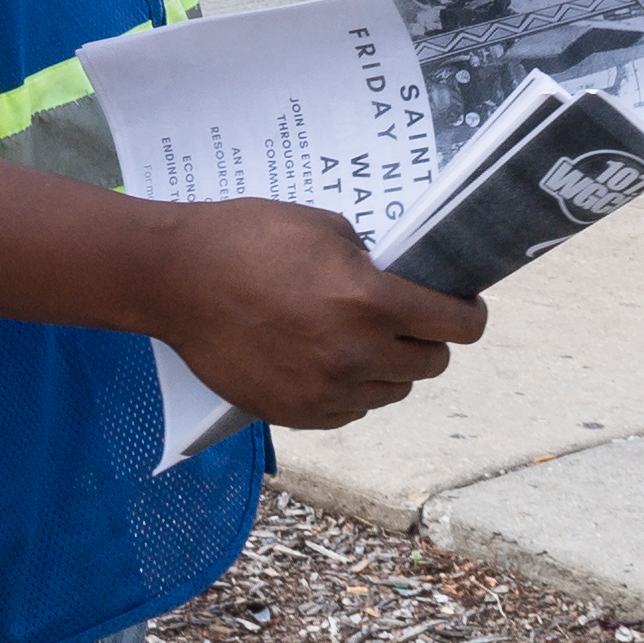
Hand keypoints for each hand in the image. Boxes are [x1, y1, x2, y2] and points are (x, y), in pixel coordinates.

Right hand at [141, 199, 484, 430]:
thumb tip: (401, 285)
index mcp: (371, 302)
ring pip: (393, 391)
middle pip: (431, 363)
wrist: (175, 278)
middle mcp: (356, 355)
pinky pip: (351, 410)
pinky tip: (324, 358)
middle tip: (404, 319)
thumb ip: (374, 264)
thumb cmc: (247, 239)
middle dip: (426, 339)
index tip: (462, 307)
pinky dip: (350, 388)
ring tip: (357, 338)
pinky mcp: (296, 414)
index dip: (468, 314)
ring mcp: (326, 392)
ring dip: (388, 367)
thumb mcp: (326, 228)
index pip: (457, 326)